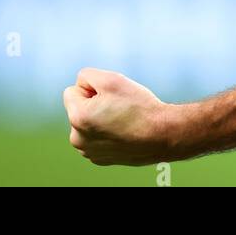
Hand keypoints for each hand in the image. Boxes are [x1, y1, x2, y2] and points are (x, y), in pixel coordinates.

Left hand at [62, 68, 176, 165]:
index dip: (93, 88)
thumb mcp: (111, 79)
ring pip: (88, 123)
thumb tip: (80, 86)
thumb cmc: (138, 106)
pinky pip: (97, 137)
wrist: (162, 135)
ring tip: (123, 120)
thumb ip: (87, 75)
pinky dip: (107, 132)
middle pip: (79, 108)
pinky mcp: (100, 158)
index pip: (73, 90)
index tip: (112, 96)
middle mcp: (78, 139)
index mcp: (77, 118)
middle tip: (119, 108)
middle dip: (94, 104)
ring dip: (100, 118)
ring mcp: (89, 152)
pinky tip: (124, 132)